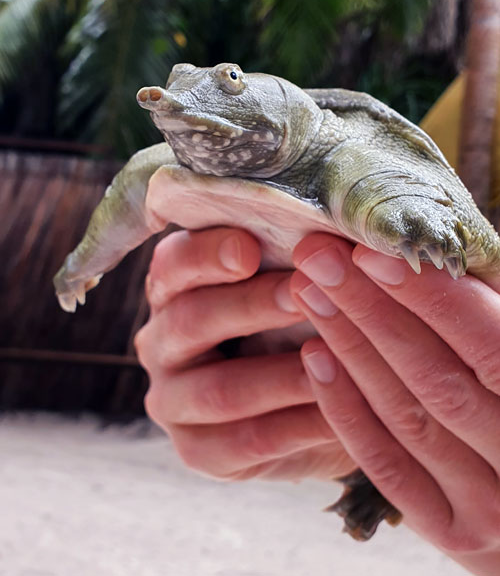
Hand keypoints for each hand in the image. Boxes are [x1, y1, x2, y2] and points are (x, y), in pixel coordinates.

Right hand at [134, 227, 354, 481]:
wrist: (317, 403)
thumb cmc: (301, 323)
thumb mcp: (296, 286)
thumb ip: (297, 262)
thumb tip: (327, 236)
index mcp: (174, 289)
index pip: (174, 263)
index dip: (208, 254)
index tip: (251, 250)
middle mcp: (161, 342)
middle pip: (191, 321)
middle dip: (251, 306)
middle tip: (303, 295)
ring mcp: (171, 401)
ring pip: (219, 389)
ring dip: (281, 375)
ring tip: (335, 358)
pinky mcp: (198, 451)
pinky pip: (246, 441)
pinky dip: (297, 427)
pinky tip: (338, 415)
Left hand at [291, 233, 499, 575]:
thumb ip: (488, 316)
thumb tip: (425, 254)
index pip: (489, 346)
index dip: (429, 298)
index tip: (369, 252)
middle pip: (436, 379)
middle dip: (369, 310)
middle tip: (318, 259)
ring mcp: (491, 508)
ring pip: (406, 417)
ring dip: (350, 347)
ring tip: (310, 293)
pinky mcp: (454, 533)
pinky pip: (387, 466)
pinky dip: (346, 409)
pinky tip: (315, 356)